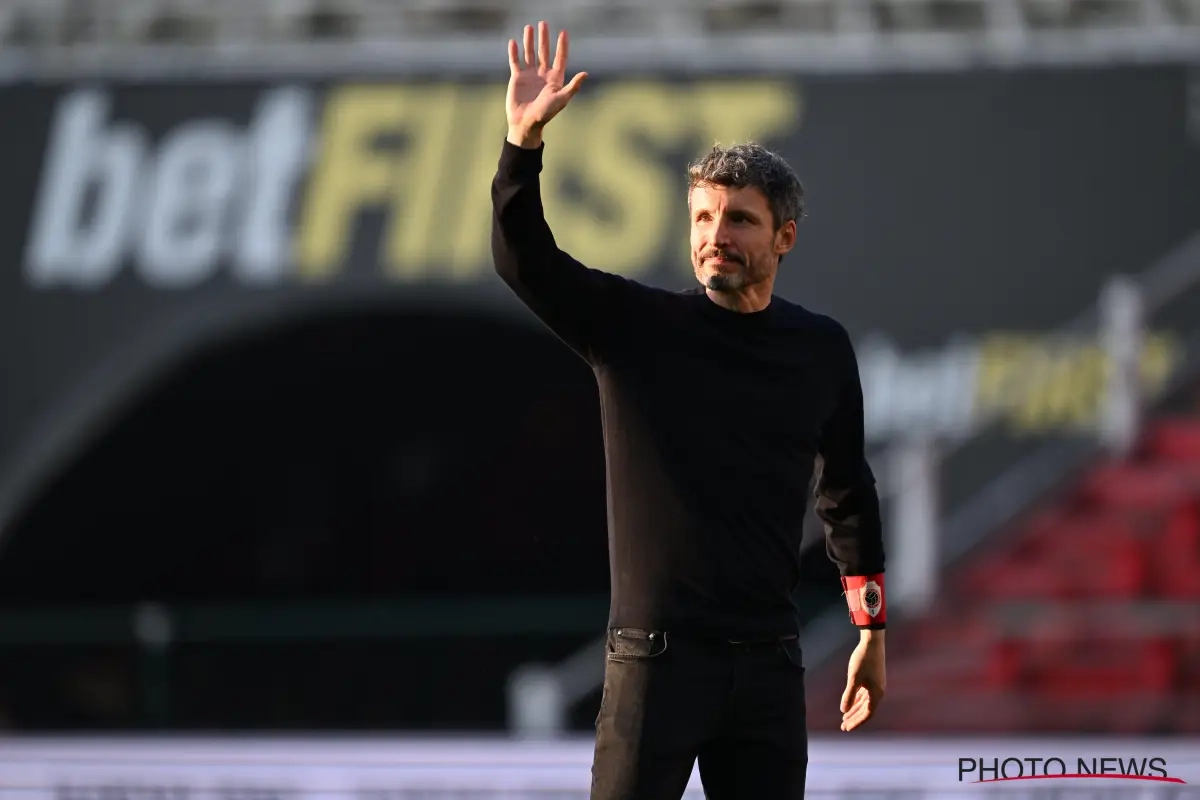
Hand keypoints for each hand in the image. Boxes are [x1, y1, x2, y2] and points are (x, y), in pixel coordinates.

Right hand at [506, 20, 587, 148]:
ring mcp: (530, 75)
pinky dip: (514, 52)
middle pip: (544, 52)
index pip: (560, 58)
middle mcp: (543, 74)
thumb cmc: (545, 114)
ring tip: (529, 27)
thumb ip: (573, 86)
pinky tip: (514, 42)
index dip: (562, 45)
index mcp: (555, 79)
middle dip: (544, 38)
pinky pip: (515, 62)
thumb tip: (586, 73)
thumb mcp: (561, 99)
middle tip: (543, 23)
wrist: (526, 123)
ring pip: (530, 53)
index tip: (563, 32)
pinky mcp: (517, 78)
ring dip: (529, 41)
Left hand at [840, 631, 884, 730]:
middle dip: (854, 719)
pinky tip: (849, 704)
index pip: (866, 714)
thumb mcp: (853, 678)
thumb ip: (849, 695)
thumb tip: (843, 711)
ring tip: (844, 718)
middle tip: (843, 727)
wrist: (872, 642)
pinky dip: (857, 701)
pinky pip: (864, 695)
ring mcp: (876, 686)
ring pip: (864, 703)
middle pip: (866, 710)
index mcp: (876, 694)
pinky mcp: (872, 680)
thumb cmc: (863, 660)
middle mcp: (878, 692)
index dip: (856, 722)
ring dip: (855, 710)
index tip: (846, 729)